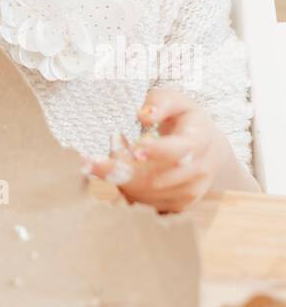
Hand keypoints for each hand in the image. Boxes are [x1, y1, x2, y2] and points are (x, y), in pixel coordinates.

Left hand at [84, 87, 225, 212]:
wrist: (210, 150)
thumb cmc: (186, 120)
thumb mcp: (176, 101)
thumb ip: (160, 102)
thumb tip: (143, 114)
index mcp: (199, 140)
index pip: (180, 150)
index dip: (157, 151)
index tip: (134, 148)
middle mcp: (198, 171)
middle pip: (156, 178)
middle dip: (120, 168)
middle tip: (95, 156)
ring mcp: (189, 192)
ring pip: (146, 193)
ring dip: (120, 178)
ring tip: (114, 152)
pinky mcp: (178, 206)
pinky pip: (144, 204)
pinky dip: (125, 189)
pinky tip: (121, 169)